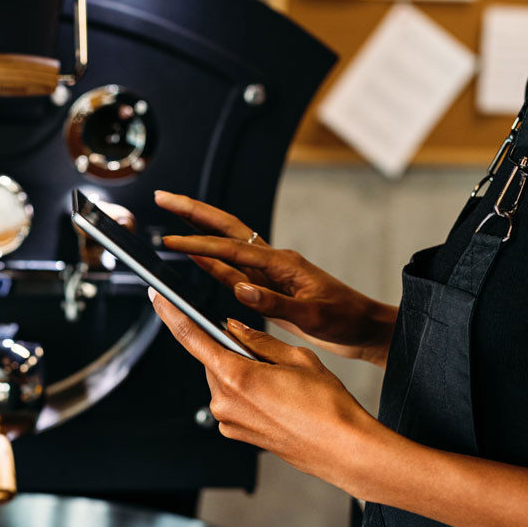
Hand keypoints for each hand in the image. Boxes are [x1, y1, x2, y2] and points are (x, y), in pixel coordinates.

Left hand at [149, 288, 380, 485]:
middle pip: (213, 359)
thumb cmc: (327, 406)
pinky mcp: (236, 433)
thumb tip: (233, 328)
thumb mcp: (296, 357)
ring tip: (281, 384)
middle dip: (233, 350)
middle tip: (270, 356)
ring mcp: (228, 421)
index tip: (158, 297)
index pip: (191, 337)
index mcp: (236, 376)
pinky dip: (248, 392)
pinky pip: (233, 401)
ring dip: (243, 372)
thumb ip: (258, 340)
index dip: (171, 313)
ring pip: (224, 380)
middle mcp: (224, 401)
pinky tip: (276, 399)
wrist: (342, 449)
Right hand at [154, 190, 394, 364]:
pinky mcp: (268, 287)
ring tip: (170, 221)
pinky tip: (194, 259)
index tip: (170, 243)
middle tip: (163, 198)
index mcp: (282, 263)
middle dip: (193, 212)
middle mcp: (272, 261)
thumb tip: (240, 290)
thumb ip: (275, 304)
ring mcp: (269, 273)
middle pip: (225, 228)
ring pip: (225, 245)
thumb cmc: (346, 320)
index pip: (231, 250)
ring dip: (197, 232)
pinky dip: (211, 263)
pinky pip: (232, 270)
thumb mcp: (313, 315)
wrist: (364, 328)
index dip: (198, 246)